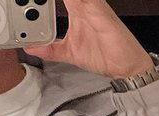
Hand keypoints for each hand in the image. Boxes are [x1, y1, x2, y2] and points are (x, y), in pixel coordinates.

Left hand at [24, 0, 151, 78]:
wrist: (127, 67)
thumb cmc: (106, 56)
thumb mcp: (70, 53)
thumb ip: (50, 49)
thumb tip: (31, 47)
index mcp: (77, 11)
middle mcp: (84, 5)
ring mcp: (93, 7)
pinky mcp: (100, 12)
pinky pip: (86, 0)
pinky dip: (77, 1)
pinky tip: (72, 3)